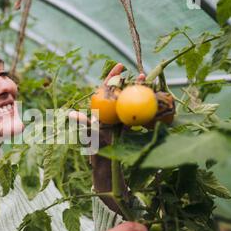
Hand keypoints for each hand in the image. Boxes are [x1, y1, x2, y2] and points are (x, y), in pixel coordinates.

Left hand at [69, 63, 144, 209]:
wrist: (108, 165)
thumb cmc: (96, 148)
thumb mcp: (91, 134)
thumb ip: (84, 123)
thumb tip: (72, 114)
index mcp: (103, 109)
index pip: (107, 88)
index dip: (113, 76)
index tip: (120, 65)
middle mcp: (114, 111)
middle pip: (124, 92)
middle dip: (132, 81)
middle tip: (142, 74)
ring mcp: (124, 118)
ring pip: (133, 101)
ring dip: (142, 91)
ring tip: (150, 82)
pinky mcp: (132, 127)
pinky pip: (141, 115)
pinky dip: (148, 108)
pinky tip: (158, 100)